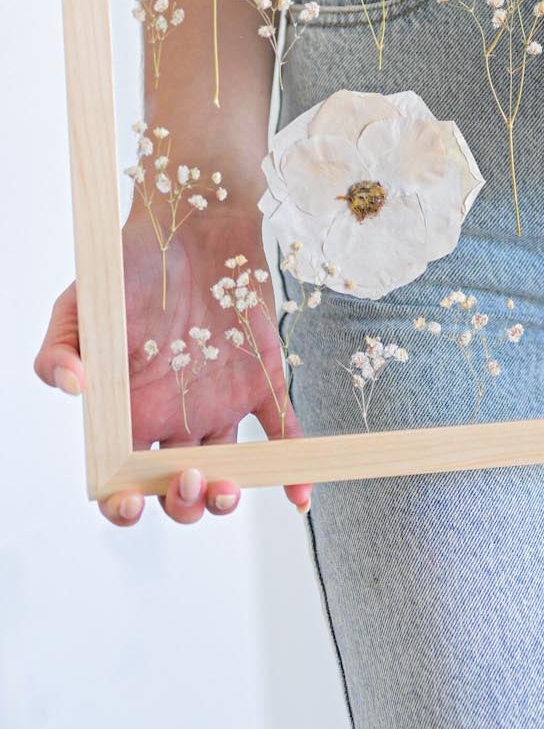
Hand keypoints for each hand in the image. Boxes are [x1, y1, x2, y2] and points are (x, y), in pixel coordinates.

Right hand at [34, 208, 311, 527]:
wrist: (190, 226)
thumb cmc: (128, 269)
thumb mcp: (80, 306)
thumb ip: (58, 351)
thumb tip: (71, 387)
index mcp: (128, 413)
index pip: (123, 478)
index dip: (125, 502)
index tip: (131, 502)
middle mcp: (174, 417)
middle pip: (178, 486)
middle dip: (182, 502)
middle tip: (188, 480)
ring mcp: (219, 402)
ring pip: (227, 468)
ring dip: (228, 491)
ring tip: (227, 487)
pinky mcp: (260, 380)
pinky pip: (280, 430)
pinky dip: (292, 464)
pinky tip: (300, 493)